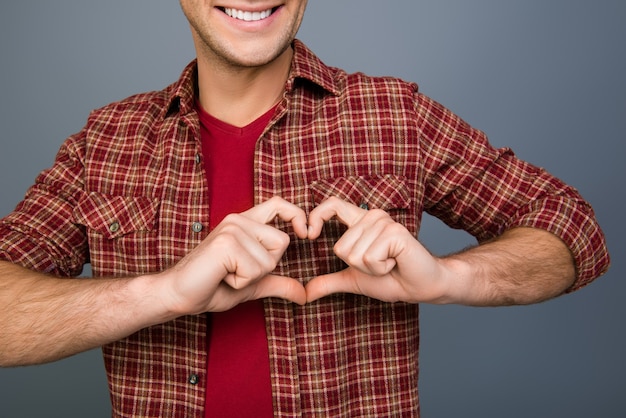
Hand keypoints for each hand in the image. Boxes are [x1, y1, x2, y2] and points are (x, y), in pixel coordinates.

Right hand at [158, 197, 307, 313]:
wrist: (177, 295)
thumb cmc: (211, 286)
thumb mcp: (252, 285)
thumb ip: (278, 283)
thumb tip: (304, 295)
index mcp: (245, 223)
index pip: (278, 204)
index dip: (297, 215)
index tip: (306, 233)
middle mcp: (238, 220)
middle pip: (282, 241)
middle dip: (266, 267)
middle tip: (236, 271)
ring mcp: (232, 229)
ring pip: (269, 260)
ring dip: (250, 278)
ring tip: (226, 274)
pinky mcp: (226, 243)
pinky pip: (256, 270)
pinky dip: (241, 282)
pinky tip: (221, 276)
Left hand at [306, 197, 450, 303]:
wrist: (421, 287)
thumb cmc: (391, 280)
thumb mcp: (353, 280)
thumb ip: (329, 282)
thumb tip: (305, 293)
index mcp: (360, 222)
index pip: (332, 205)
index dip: (316, 216)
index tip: (310, 235)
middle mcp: (372, 217)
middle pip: (340, 247)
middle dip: (357, 266)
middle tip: (379, 264)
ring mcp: (384, 222)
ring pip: (354, 254)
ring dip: (371, 268)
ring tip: (389, 263)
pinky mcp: (395, 233)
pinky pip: (369, 257)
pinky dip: (380, 269)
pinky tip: (395, 263)